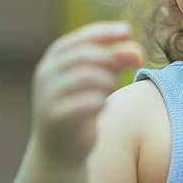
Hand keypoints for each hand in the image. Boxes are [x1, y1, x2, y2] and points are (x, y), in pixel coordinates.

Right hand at [31, 21, 142, 166]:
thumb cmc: (81, 109)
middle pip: (85, 55)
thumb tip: (137, 51)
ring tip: (109, 91)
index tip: (128, 30)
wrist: (59, 151)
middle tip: (128, 67)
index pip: (80, 38)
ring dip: (107, 81)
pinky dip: (101, 102)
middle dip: (111, 58)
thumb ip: (113, 63)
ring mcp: (48, 95)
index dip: (104, 33)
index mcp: (52, 60)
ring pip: (88, 76)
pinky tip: (101, 107)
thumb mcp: (98, 82)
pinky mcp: (56, 116)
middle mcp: (46, 74)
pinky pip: (88, 102)